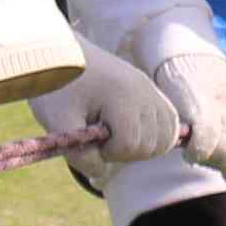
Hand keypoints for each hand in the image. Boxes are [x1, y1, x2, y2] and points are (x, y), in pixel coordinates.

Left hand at [37, 43, 185, 168]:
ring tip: (117, 137)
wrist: (59, 53)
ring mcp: (150, 88)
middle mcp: (144, 91)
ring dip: (145, 146)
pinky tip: (132, 132)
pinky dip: (156, 134)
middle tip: (101, 138)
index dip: (108, 153)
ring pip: (168, 135)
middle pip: (153, 144)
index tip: (88, 139)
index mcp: (122, 96)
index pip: (130, 145)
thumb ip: (79, 153)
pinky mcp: (150, 88)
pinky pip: (170, 120)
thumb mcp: (58, 122)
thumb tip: (101, 172)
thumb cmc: (56, 86)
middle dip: (126, 151)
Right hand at [122, 8, 225, 174]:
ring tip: (196, 146)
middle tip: (204, 150)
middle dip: (221, 162)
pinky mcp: (204, 111)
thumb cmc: (205, 90)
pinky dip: (195, 153)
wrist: (186, 55)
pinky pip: (205, 146)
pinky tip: (187, 148)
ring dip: (209, 158)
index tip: (217, 154)